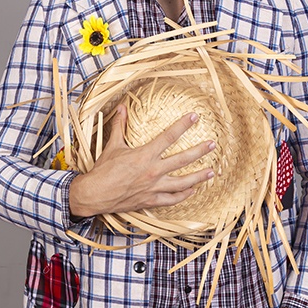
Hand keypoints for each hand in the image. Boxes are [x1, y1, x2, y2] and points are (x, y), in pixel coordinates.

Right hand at [68, 103, 216, 218]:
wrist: (94, 194)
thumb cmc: (103, 170)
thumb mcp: (112, 145)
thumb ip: (120, 125)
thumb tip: (122, 107)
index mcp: (144, 155)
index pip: (168, 136)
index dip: (183, 125)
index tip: (194, 117)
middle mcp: (153, 171)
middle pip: (183, 159)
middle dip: (200, 151)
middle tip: (213, 144)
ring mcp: (154, 187)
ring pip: (182, 182)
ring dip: (199, 177)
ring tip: (212, 171)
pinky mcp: (151, 200)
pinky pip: (172, 199)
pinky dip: (184, 195)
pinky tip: (193, 190)